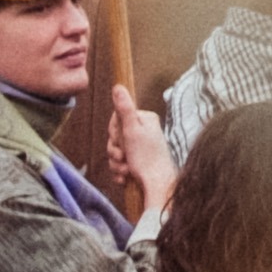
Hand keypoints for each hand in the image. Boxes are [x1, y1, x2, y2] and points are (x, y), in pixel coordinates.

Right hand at [105, 91, 175, 220]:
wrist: (157, 185)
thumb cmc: (146, 158)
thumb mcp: (132, 131)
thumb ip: (124, 109)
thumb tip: (118, 86)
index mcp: (145, 119)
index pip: (117, 118)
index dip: (114, 132)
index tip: (121, 140)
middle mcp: (144, 131)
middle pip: (115, 136)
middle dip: (115, 150)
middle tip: (124, 156)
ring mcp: (141, 148)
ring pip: (115, 152)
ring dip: (117, 163)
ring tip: (127, 169)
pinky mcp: (138, 162)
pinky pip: (120, 164)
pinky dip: (120, 172)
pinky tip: (126, 177)